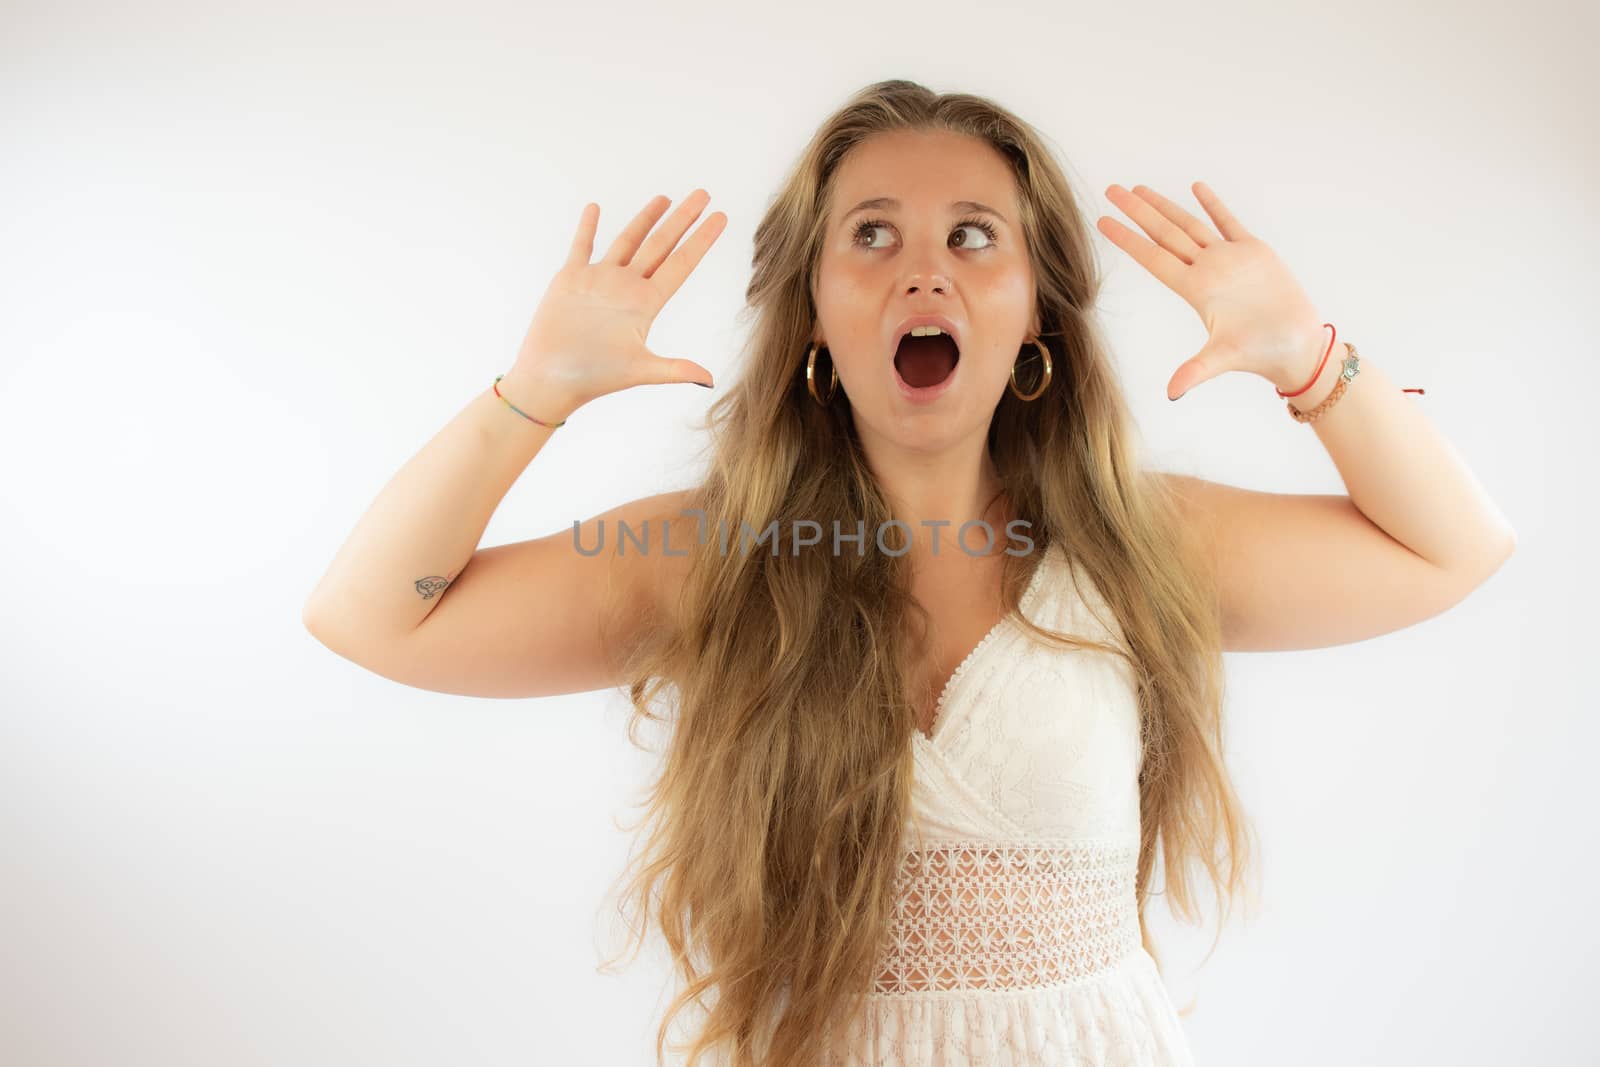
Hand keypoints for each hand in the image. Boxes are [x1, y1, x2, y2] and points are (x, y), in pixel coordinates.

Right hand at [507, 189, 726, 413]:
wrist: (551, 379)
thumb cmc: (594, 378)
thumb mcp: (639, 371)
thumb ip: (675, 370)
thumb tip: (710, 380)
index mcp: (645, 304)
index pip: (681, 264)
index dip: (701, 240)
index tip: (720, 217)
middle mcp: (626, 288)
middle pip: (660, 245)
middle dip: (682, 219)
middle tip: (703, 194)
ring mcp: (599, 281)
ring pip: (627, 241)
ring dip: (645, 219)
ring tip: (664, 198)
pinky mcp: (571, 280)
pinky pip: (581, 246)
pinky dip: (587, 227)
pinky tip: (595, 207)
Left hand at [1096, 181, 1328, 399]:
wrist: (1296, 347)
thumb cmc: (1261, 353)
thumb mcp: (1224, 358)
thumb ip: (1196, 371)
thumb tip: (1171, 394)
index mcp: (1196, 289)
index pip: (1153, 258)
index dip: (1128, 240)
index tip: (1102, 222)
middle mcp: (1207, 270)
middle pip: (1165, 234)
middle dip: (1138, 212)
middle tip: (1111, 191)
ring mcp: (1229, 259)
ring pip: (1190, 225)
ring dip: (1166, 207)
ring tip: (1140, 190)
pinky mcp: (1254, 252)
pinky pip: (1229, 223)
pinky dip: (1213, 205)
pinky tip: (1196, 188)